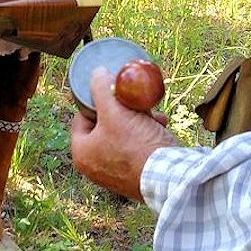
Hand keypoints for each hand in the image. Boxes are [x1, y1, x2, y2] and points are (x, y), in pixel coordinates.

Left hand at [70, 67, 175, 199]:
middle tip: (134, 102)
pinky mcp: (133, 177)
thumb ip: (100, 89)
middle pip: (104, 126)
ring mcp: (113, 174)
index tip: (112, 92)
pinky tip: (159, 127)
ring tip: (152, 115)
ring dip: (137, 121)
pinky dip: (145, 136)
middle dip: (123, 111)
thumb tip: (96, 73)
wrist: (168, 177)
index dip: (97, 100)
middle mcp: (92, 167)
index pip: (82, 117)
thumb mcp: (115, 111)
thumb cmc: (135, 144)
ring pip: (122, 135)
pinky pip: (135, 149)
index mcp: (81, 153)